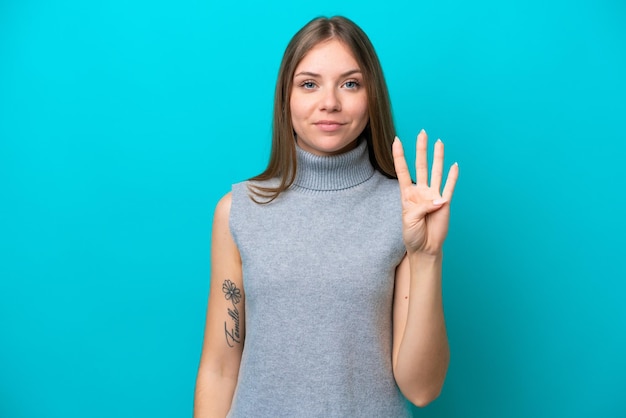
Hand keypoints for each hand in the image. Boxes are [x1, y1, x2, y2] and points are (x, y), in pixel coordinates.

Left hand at [392, 130, 458, 255]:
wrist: (424, 247)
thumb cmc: (412, 234)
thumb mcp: (409, 220)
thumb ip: (422, 208)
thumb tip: (440, 200)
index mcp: (407, 194)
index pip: (402, 170)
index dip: (399, 156)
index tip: (396, 140)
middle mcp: (421, 191)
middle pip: (421, 165)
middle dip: (421, 149)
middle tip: (422, 133)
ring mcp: (433, 195)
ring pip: (436, 172)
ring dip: (438, 157)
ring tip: (439, 143)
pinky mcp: (445, 203)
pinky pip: (449, 187)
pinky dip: (453, 176)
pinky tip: (454, 165)